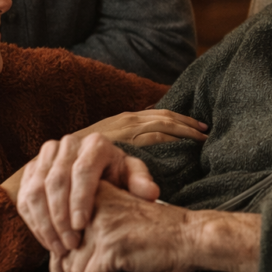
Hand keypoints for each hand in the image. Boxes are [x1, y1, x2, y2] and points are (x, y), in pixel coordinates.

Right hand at [17, 133, 158, 255]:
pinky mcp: (30, 171)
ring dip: (45, 223)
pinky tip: (48, 241)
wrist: (98, 173)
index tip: (81, 227)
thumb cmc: (118, 177)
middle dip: (60, 217)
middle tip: (71, 245)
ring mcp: (45, 156)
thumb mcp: (133, 178)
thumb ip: (141, 183)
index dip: (79, 200)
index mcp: (95, 144)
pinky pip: (24, 198)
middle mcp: (67, 144)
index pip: (82, 171)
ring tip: (59, 249)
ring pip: (35, 190)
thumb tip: (150, 193)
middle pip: (55, 181)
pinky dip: (34, 223)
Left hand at [51, 182, 192, 271]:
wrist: (192, 236)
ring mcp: (102, 227)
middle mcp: (95, 208)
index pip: (62, 234)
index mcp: (96, 198)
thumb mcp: (121, 223)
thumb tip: (64, 266)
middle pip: (64, 254)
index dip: (59, 264)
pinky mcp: (112, 247)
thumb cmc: (162, 234)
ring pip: (75, 271)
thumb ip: (94, 234)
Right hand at [76, 109, 208, 147]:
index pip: (163, 114)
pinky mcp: (124, 142)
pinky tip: (183, 148)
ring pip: (164, 127)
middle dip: (189, 125)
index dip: (184, 120)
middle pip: (167, 119)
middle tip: (207, 133)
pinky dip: (171, 142)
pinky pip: (153, 140)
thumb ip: (131, 136)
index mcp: (129, 118)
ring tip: (201, 142)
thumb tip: (152, 138)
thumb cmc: (86, 152)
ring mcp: (127, 131)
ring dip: (185, 133)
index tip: (201, 127)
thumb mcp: (111, 138)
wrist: (63, 157)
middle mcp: (130, 120)